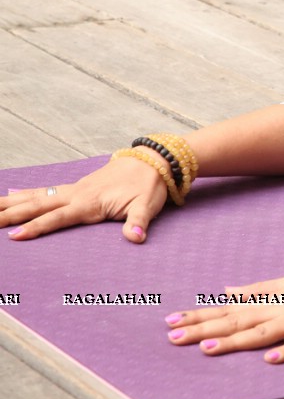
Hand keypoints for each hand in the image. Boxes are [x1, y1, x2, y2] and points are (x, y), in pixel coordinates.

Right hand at [2, 156, 167, 242]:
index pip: (58, 218)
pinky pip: (45, 190)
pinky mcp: (78, 186)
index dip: (37, 227)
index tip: (15, 236)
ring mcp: (75, 188)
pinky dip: (26, 192)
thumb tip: (135, 238)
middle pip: (38, 205)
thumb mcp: (148, 205)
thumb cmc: (150, 184)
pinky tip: (11, 193)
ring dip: (12, 202)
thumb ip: (139, 222)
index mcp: (90, 203)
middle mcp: (77, 194)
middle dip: (11, 214)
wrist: (155, 160)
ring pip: (37, 196)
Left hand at [164, 256, 283, 363]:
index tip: (169, 320)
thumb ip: (256, 290)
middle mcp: (279, 308)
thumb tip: (226, 292)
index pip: (228, 309)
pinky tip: (271, 360)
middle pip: (236, 321)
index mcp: (271, 298)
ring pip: (261, 332)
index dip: (199, 315)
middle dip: (204, 329)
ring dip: (234, 341)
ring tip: (206, 349)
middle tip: (172, 337)